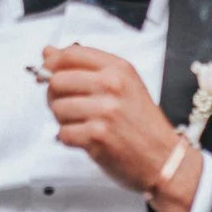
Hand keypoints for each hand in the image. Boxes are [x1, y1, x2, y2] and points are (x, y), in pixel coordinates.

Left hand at [41, 43, 184, 192]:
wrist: (164, 159)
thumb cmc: (142, 124)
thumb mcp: (123, 86)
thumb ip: (86, 68)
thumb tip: (48, 52)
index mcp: (119, 69)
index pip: (71, 54)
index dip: (52, 62)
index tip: (47, 71)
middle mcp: (112, 86)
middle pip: (58, 80)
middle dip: (55, 95)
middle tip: (68, 106)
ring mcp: (105, 111)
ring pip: (57, 108)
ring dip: (63, 120)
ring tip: (81, 124)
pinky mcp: (97, 136)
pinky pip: (63, 133)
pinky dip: (69, 139)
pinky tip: (85, 139)